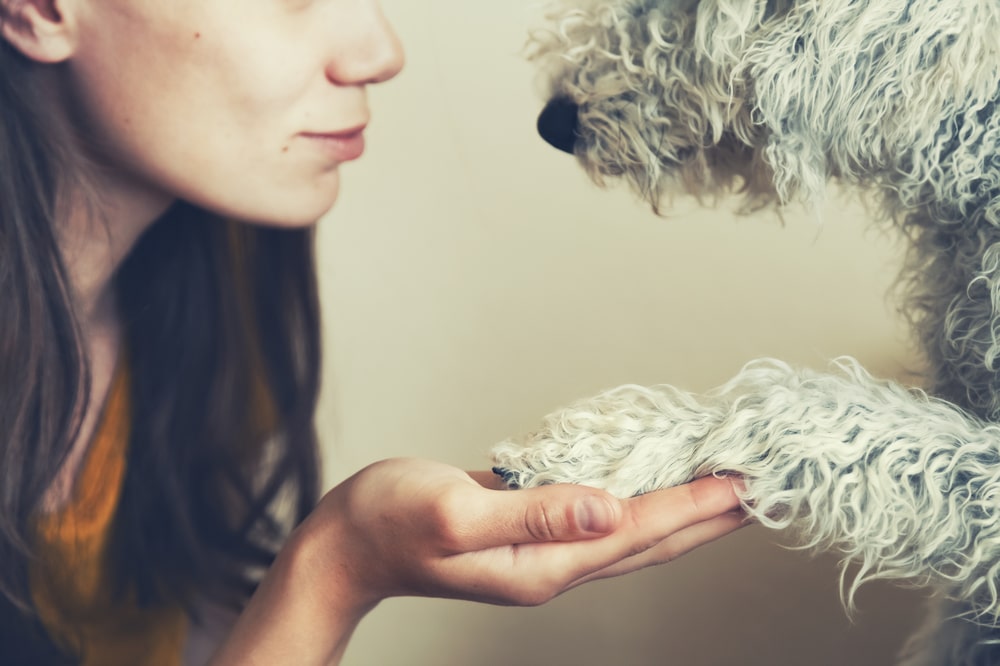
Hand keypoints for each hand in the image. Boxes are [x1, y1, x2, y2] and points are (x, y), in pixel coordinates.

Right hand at [212, 458, 744, 664]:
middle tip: (762, 490)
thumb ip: (532, 512)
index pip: (639, 532)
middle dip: (709, 516)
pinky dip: (637, 494)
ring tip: (722, 487)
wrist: (348, 542)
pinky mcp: (530, 526)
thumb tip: (604, 508)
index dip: (696, 507)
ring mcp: (543, 548)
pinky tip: (649, 479)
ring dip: (680, 508)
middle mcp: (554, 564)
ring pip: (631, 528)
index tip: (747, 486)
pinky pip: (600, 511)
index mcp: (545, 565)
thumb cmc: (389, 524)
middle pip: (651, 539)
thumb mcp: (455, 512)